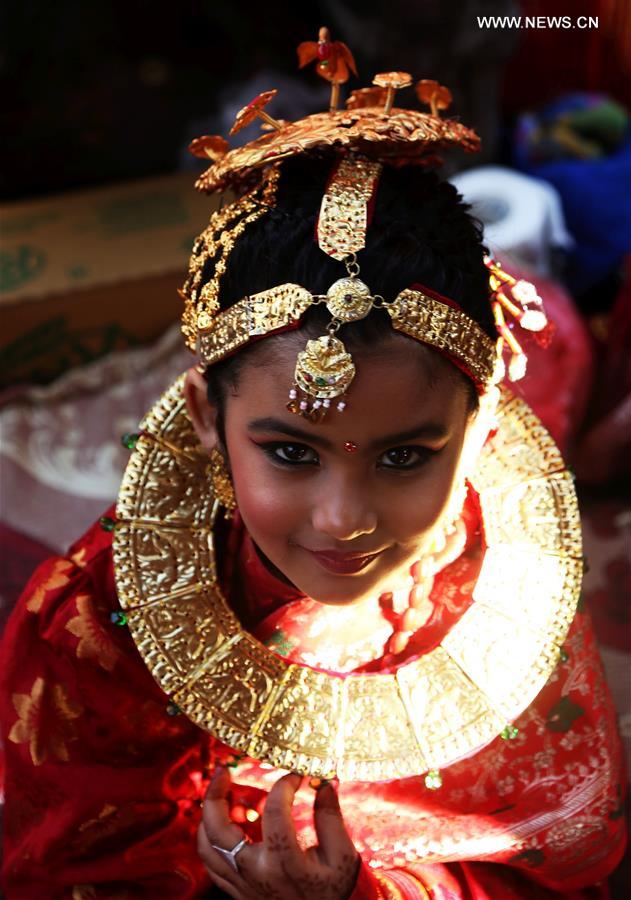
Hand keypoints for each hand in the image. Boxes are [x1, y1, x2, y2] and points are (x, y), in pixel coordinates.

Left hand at [197, 766, 360, 899]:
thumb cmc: (332, 892)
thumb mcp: (342, 857)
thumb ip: (331, 819)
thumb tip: (324, 783)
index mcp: (284, 862)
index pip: (275, 811)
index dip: (284, 785)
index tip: (296, 774)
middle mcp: (255, 872)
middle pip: (218, 828)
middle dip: (216, 793)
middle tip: (224, 769)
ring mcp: (241, 883)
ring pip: (207, 845)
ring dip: (207, 814)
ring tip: (219, 790)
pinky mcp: (235, 890)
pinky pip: (209, 861)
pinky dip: (208, 836)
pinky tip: (218, 820)